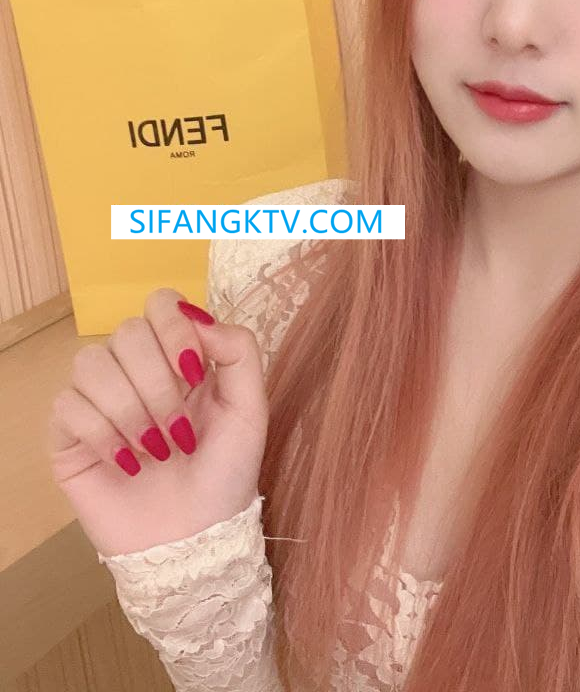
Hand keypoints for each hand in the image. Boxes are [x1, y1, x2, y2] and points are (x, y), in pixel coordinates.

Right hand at [46, 288, 268, 557]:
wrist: (195, 538)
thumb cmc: (226, 474)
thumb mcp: (251, 408)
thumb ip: (238, 350)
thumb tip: (197, 315)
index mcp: (179, 355)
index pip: (160, 303)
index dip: (175, 331)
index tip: (195, 375)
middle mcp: (136, 369)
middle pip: (127, 332)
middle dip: (158, 384)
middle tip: (179, 430)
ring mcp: (99, 400)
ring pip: (91, 363)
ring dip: (130, 410)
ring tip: (156, 450)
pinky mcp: (69, 436)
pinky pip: (67, 406)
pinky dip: (102, 434)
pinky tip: (127, 463)